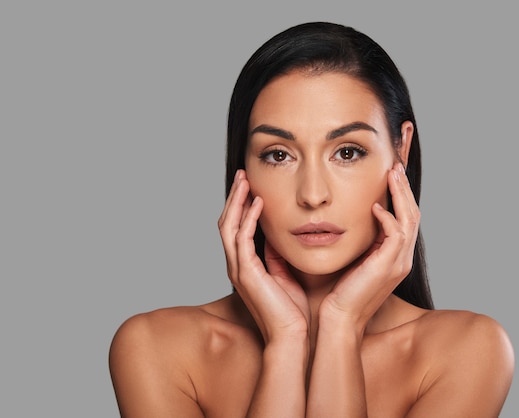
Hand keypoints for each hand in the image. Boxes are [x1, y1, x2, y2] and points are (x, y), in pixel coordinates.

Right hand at [218, 170, 309, 342]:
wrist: (291, 337)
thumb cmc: (291, 312)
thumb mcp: (284, 275)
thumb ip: (275, 256)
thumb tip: (275, 236)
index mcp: (244, 267)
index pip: (236, 228)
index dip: (240, 206)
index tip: (250, 186)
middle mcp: (236, 266)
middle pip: (227, 222)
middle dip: (234, 197)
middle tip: (243, 175)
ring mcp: (238, 269)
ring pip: (229, 226)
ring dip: (237, 201)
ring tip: (245, 180)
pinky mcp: (246, 273)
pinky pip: (242, 239)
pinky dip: (248, 217)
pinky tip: (258, 202)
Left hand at [321, 163, 419, 330]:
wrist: (340, 319)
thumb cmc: (340, 293)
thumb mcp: (353, 260)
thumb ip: (358, 241)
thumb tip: (347, 217)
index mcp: (394, 258)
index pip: (405, 220)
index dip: (400, 196)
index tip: (390, 176)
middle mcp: (401, 259)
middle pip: (413, 215)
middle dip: (404, 189)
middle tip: (395, 167)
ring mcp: (398, 263)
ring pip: (409, 220)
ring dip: (401, 195)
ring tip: (392, 174)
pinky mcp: (388, 266)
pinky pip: (396, 234)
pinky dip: (388, 217)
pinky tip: (376, 207)